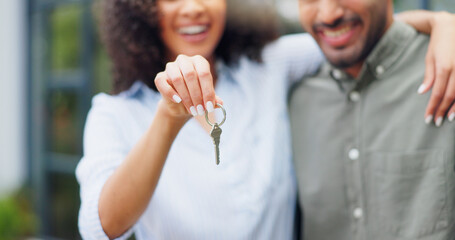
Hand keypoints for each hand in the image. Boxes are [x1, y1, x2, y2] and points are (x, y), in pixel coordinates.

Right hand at [154, 54, 222, 120]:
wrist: (180, 106)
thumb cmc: (196, 98)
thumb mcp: (206, 99)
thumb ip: (213, 99)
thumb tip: (220, 103)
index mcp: (199, 61)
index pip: (204, 74)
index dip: (208, 91)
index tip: (210, 106)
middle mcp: (185, 61)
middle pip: (190, 75)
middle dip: (197, 95)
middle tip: (201, 110)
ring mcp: (171, 67)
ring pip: (177, 78)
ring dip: (186, 97)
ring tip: (192, 110)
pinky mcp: (160, 76)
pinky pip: (162, 82)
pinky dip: (170, 93)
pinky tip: (178, 101)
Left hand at [418, 11, 454, 126]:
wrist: (452, 25)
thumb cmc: (438, 43)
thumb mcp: (430, 58)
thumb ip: (429, 76)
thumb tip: (423, 93)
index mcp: (444, 67)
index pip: (438, 93)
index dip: (433, 107)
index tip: (428, 118)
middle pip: (451, 96)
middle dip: (442, 110)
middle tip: (436, 122)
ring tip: (448, 118)